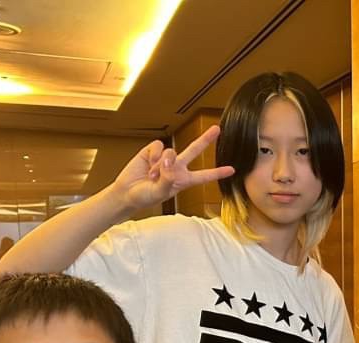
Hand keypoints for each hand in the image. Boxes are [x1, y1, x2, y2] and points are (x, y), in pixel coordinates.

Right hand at [112, 125, 234, 211]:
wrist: (127, 192)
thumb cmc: (145, 196)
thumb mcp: (160, 192)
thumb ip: (168, 178)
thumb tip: (169, 160)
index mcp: (183, 180)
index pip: (204, 176)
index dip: (217, 173)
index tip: (232, 170)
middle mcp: (177, 167)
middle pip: (194, 150)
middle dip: (206, 139)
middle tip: (217, 129)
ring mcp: (165, 158)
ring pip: (171, 152)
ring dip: (161, 165)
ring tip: (153, 176)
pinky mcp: (153, 151)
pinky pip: (159, 147)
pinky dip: (153, 156)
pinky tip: (148, 165)